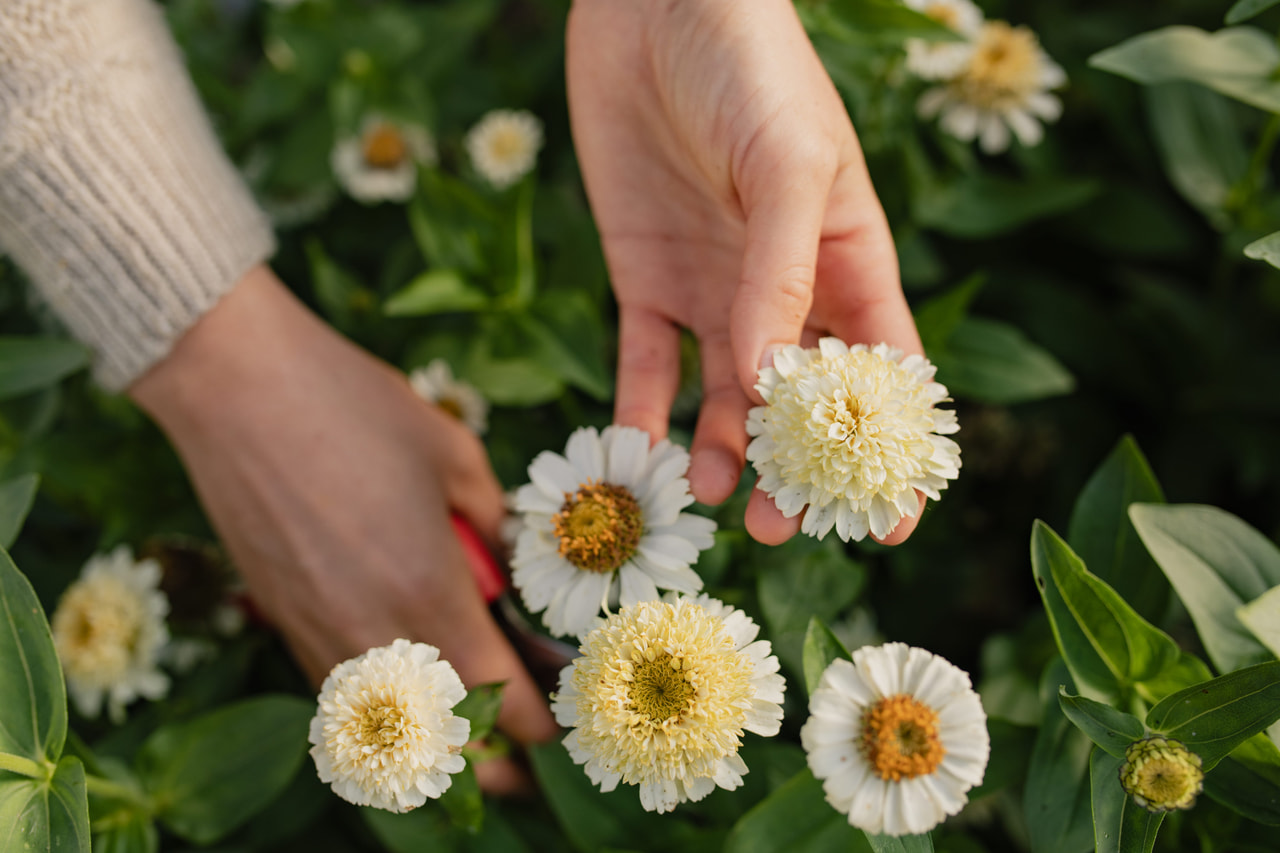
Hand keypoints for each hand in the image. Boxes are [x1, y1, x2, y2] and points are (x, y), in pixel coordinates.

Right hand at [129, 266, 557, 789]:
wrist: (234, 386)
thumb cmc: (353, 406)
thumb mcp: (454, 454)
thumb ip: (496, 522)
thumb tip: (512, 561)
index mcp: (428, 591)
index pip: (502, 698)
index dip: (541, 724)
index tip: (561, 718)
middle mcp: (370, 632)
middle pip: (442, 743)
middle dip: (491, 762)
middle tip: (523, 751)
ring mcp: (316, 634)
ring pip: (384, 730)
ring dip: (431, 741)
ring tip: (467, 725)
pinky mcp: (280, 620)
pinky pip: (339, 694)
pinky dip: (377, 709)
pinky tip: (401, 685)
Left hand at [567, 0, 923, 544]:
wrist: (654, 4)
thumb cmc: (750, 65)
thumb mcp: (787, 164)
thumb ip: (783, 274)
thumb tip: (767, 385)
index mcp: (849, 260)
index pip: (882, 370)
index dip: (886, 449)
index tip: (886, 520)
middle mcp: (784, 289)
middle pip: (798, 404)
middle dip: (793, 470)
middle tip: (780, 528)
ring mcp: (714, 290)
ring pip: (722, 398)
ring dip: (720, 453)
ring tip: (711, 496)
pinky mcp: (645, 280)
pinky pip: (645, 364)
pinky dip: (642, 413)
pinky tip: (638, 455)